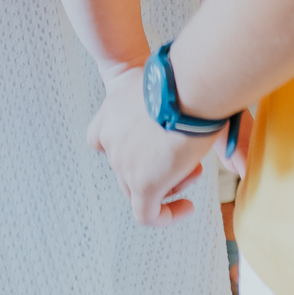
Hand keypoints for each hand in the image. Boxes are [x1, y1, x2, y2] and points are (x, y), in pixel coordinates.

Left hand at [87, 67, 214, 226]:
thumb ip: (163, 107)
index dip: (121, 148)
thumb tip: (184, 118)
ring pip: (139, 188)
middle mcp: (111, 136)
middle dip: (156, 165)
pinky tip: (187, 207)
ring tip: (195, 168)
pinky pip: (148, 214)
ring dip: (168, 183)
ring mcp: (123, 162)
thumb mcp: (163, 88)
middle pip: (126, 166)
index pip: (99, 138)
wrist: (187, 84)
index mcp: (112, 110)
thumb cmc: (184, 79)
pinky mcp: (142, 184)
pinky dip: (165, 215)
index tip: (147, 148)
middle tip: (185, 156)